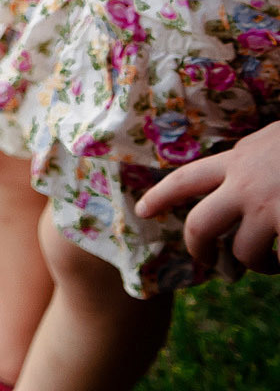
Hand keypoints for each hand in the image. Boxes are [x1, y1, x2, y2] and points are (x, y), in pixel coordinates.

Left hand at [137, 122, 279, 278]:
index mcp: (238, 162)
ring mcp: (271, 208)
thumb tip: (237, 168)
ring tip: (270, 266)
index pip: (186, 179)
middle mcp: (246, 186)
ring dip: (257, 265)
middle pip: (201, 226)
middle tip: (207, 262)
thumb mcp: (272, 142)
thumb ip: (251, 159)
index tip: (141, 212)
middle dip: (198, 249)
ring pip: (244, 253)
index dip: (160, 196)